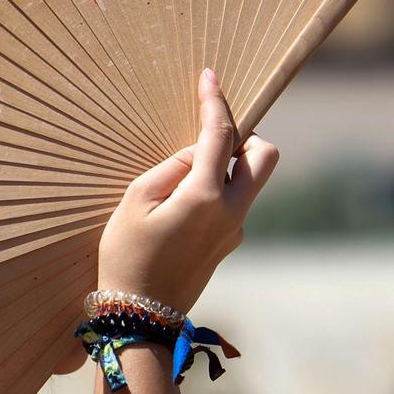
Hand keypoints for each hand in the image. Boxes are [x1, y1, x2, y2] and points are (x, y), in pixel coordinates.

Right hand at [96, 68, 280, 313]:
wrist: (140, 317)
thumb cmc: (127, 256)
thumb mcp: (135, 201)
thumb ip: (171, 167)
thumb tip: (198, 153)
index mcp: (205, 196)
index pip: (220, 135)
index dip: (215, 101)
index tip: (210, 76)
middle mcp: (231, 212)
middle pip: (266, 156)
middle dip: (246, 137)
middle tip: (212, 138)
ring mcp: (234, 231)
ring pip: (249, 181)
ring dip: (227, 167)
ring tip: (180, 182)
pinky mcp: (228, 244)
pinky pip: (232, 204)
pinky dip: (215, 192)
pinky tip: (180, 207)